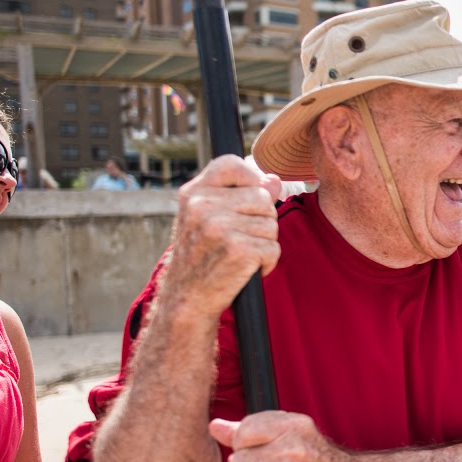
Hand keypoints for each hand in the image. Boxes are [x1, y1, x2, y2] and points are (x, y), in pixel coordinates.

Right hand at [162, 155, 284, 318]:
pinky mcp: (238, 250)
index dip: (249, 180)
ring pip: (271, 223)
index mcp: (194, 193)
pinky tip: (246, 268)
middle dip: (261, 219)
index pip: (233, 164)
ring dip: (264, 242)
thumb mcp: (211, 218)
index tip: (243, 203)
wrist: (187, 298)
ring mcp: (219, 227)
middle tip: (238, 239)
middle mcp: (203, 206)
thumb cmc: (202, 255)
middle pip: (262, 198)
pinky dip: (267, 262)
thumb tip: (274, 180)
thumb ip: (241, 195)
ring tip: (239, 254)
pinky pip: (273, 248)